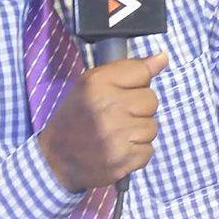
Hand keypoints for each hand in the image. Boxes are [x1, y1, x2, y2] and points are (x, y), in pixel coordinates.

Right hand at [37, 52, 167, 191]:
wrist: (55, 160)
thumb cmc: (76, 118)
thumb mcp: (92, 85)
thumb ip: (130, 69)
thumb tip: (163, 57)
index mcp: (96, 84)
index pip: (142, 71)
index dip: (136, 83)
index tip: (125, 91)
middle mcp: (107, 108)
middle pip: (151, 100)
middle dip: (139, 108)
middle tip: (117, 116)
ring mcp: (116, 136)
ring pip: (153, 126)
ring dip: (139, 131)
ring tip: (118, 134)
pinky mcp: (123, 160)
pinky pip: (149, 150)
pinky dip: (137, 152)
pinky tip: (119, 150)